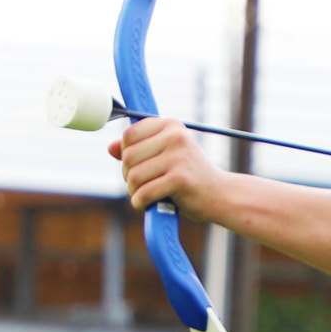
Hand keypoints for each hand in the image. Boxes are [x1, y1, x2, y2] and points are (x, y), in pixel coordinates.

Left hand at [110, 116, 232, 218]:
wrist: (220, 195)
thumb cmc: (189, 176)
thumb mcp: (165, 157)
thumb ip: (139, 150)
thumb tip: (110, 147)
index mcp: (171, 125)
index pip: (129, 134)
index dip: (126, 154)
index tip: (139, 166)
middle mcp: (175, 136)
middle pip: (129, 156)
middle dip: (128, 175)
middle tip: (142, 185)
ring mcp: (178, 157)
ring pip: (134, 176)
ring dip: (134, 191)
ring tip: (146, 195)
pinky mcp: (180, 179)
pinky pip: (144, 193)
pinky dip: (140, 203)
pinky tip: (147, 205)